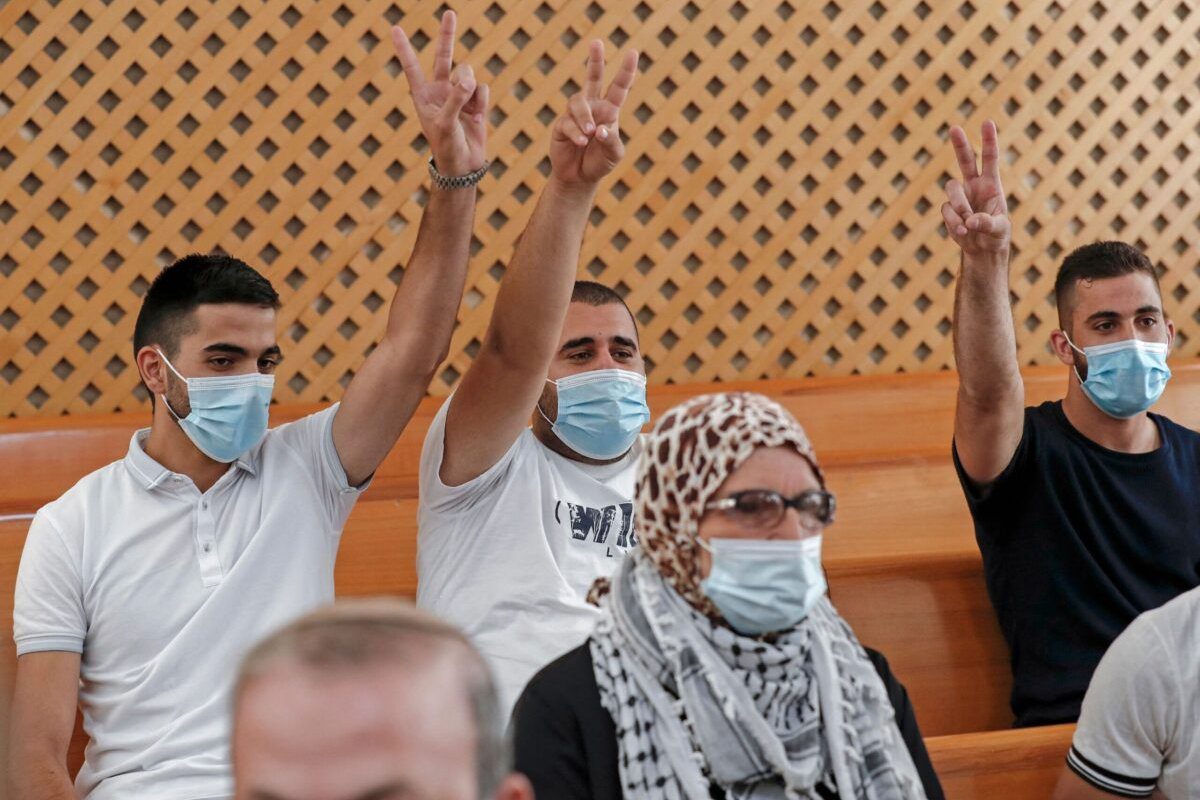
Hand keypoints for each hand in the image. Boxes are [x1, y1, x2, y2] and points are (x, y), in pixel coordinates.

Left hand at [391, 11, 487, 176]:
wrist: (464, 167)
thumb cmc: (447, 147)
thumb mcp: (447, 124)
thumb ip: (456, 97)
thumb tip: (469, 76)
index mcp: (423, 96)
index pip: (412, 67)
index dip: (404, 48)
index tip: (394, 29)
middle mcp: (440, 91)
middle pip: (444, 56)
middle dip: (447, 35)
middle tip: (449, 13)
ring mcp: (459, 95)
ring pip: (468, 74)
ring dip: (470, 87)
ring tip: (468, 109)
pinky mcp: (476, 102)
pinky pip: (482, 88)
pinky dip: (481, 100)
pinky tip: (477, 114)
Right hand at [550, 41, 637, 186]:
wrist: (579, 177)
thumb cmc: (600, 162)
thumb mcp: (614, 154)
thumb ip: (612, 140)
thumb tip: (601, 128)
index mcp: (609, 110)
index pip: (619, 87)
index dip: (626, 71)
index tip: (632, 53)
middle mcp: (592, 107)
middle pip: (593, 78)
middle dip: (595, 60)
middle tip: (596, 42)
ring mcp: (575, 115)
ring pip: (578, 103)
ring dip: (586, 117)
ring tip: (591, 134)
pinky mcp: (561, 125)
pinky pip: (568, 122)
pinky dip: (576, 133)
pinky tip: (582, 142)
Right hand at [943, 120, 1011, 257]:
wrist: (983, 249)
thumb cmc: (996, 235)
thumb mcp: (1000, 230)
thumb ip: (987, 224)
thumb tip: (969, 221)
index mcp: (991, 184)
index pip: (989, 158)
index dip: (988, 141)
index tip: (987, 123)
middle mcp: (974, 186)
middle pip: (965, 160)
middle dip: (960, 144)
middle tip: (954, 128)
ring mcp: (960, 197)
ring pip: (952, 188)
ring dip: (959, 205)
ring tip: (968, 224)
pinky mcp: (949, 210)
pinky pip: (947, 211)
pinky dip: (954, 223)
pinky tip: (963, 233)